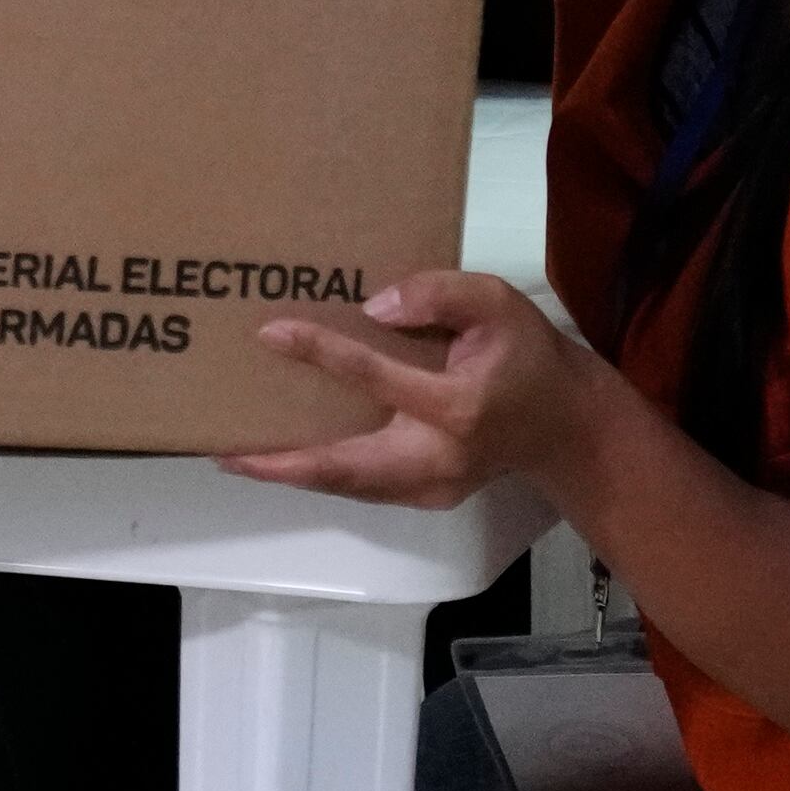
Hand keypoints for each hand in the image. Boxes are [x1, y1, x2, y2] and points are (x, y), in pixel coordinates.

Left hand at [218, 272, 599, 513]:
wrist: (565, 423)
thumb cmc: (526, 355)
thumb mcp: (497, 302)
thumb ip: (439, 293)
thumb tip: (373, 306)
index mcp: (458, 406)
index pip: (377, 377)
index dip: (322, 353)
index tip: (270, 333)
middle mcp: (439, 456)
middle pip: (349, 466)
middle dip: (285, 463)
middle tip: (225, 451)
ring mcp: (432, 487)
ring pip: (350, 484)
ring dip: (293, 474)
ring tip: (236, 457)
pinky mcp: (425, 497)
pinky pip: (363, 487)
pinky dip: (320, 476)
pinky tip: (283, 461)